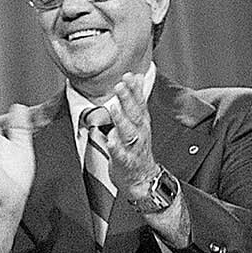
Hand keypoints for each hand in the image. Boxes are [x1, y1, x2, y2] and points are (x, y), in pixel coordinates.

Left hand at [106, 72, 160, 195]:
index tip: (129, 75)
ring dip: (121, 120)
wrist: (143, 178)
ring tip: (113, 108)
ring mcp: (134, 148)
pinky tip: (110, 142)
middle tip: (120, 85)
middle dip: (128, 99)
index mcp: (141, 123)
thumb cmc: (136, 146)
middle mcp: (140, 133)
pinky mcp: (126, 162)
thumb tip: (136, 76)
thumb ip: (135, 100)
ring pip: (129, 133)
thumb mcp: (138, 121)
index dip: (135, 89)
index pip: (139, 103)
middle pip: (134, 115)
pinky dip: (116, 148)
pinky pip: (121, 155)